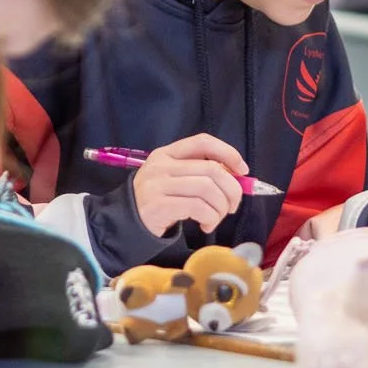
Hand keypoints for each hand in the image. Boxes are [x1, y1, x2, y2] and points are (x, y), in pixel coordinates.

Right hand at [131, 134, 246, 236]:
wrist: (125, 223)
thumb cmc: (158, 201)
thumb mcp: (174, 180)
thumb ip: (200, 174)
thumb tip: (237, 177)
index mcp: (167, 153)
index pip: (203, 142)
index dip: (228, 153)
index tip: (243, 171)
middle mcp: (162, 165)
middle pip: (212, 169)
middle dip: (232, 190)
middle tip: (232, 206)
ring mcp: (158, 184)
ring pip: (208, 189)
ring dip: (220, 208)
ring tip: (216, 218)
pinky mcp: (159, 205)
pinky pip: (198, 207)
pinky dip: (210, 218)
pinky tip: (206, 225)